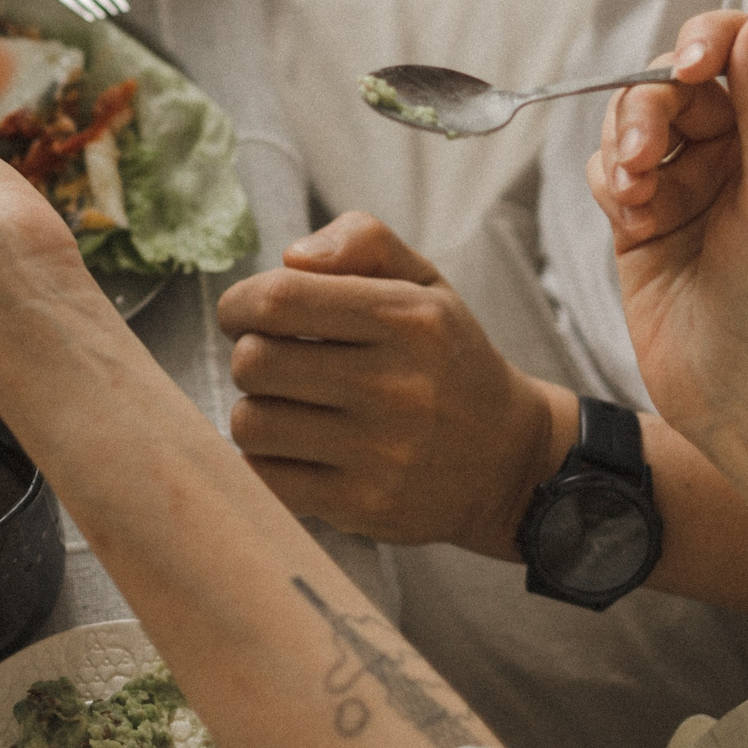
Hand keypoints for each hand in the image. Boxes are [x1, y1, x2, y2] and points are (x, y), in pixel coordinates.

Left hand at [219, 214, 570, 552]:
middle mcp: (396, 386)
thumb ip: (362, 241)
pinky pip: (267, 479)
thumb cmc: (447, 359)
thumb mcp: (424, 283)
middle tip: (271, 362)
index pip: (279, 299)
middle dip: (246, 356)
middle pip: (253, 362)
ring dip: (253, 412)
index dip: (239, 304)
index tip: (243, 314)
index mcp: (407, 319)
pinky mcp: (363, 505)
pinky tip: (293, 449)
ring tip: (285, 407)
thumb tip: (291, 257)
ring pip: (251, 424)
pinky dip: (265, 462)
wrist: (508, 462)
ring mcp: (381, 453)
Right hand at [584, 12, 747, 466]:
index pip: (742, 53)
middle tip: (644, 156)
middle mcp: (735, 152)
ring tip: (635, 195)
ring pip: (631, 118)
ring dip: (623, 145)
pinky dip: (609, 181)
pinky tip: (630, 217)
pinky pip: (607, 167)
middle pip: (673, 82)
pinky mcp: (640, 217)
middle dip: (649, 108)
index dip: (708, 45)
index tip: (688, 69)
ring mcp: (685, 184)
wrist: (739, 400)